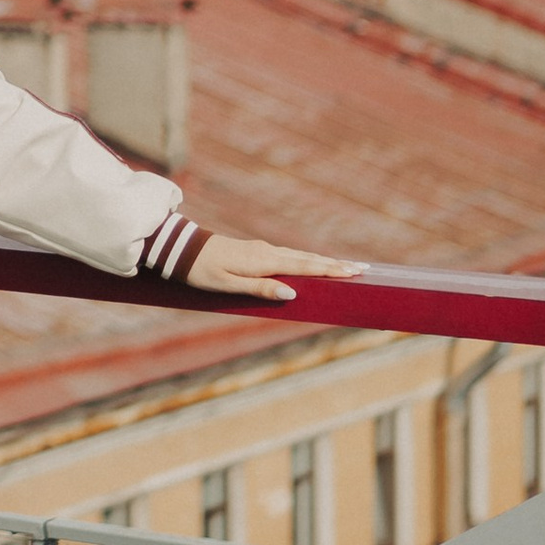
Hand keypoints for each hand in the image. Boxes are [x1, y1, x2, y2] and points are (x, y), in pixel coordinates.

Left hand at [185, 233, 367, 304]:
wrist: (182, 250)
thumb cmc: (202, 272)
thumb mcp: (229, 286)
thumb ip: (261, 290)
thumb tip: (292, 293)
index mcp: (264, 262)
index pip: (305, 266)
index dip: (331, 270)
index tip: (355, 271)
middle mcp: (268, 252)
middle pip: (308, 259)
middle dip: (335, 265)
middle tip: (362, 268)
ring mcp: (262, 250)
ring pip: (299, 256)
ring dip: (323, 261)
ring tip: (344, 266)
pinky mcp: (256, 251)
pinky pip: (289, 256)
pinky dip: (306, 259)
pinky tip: (312, 264)